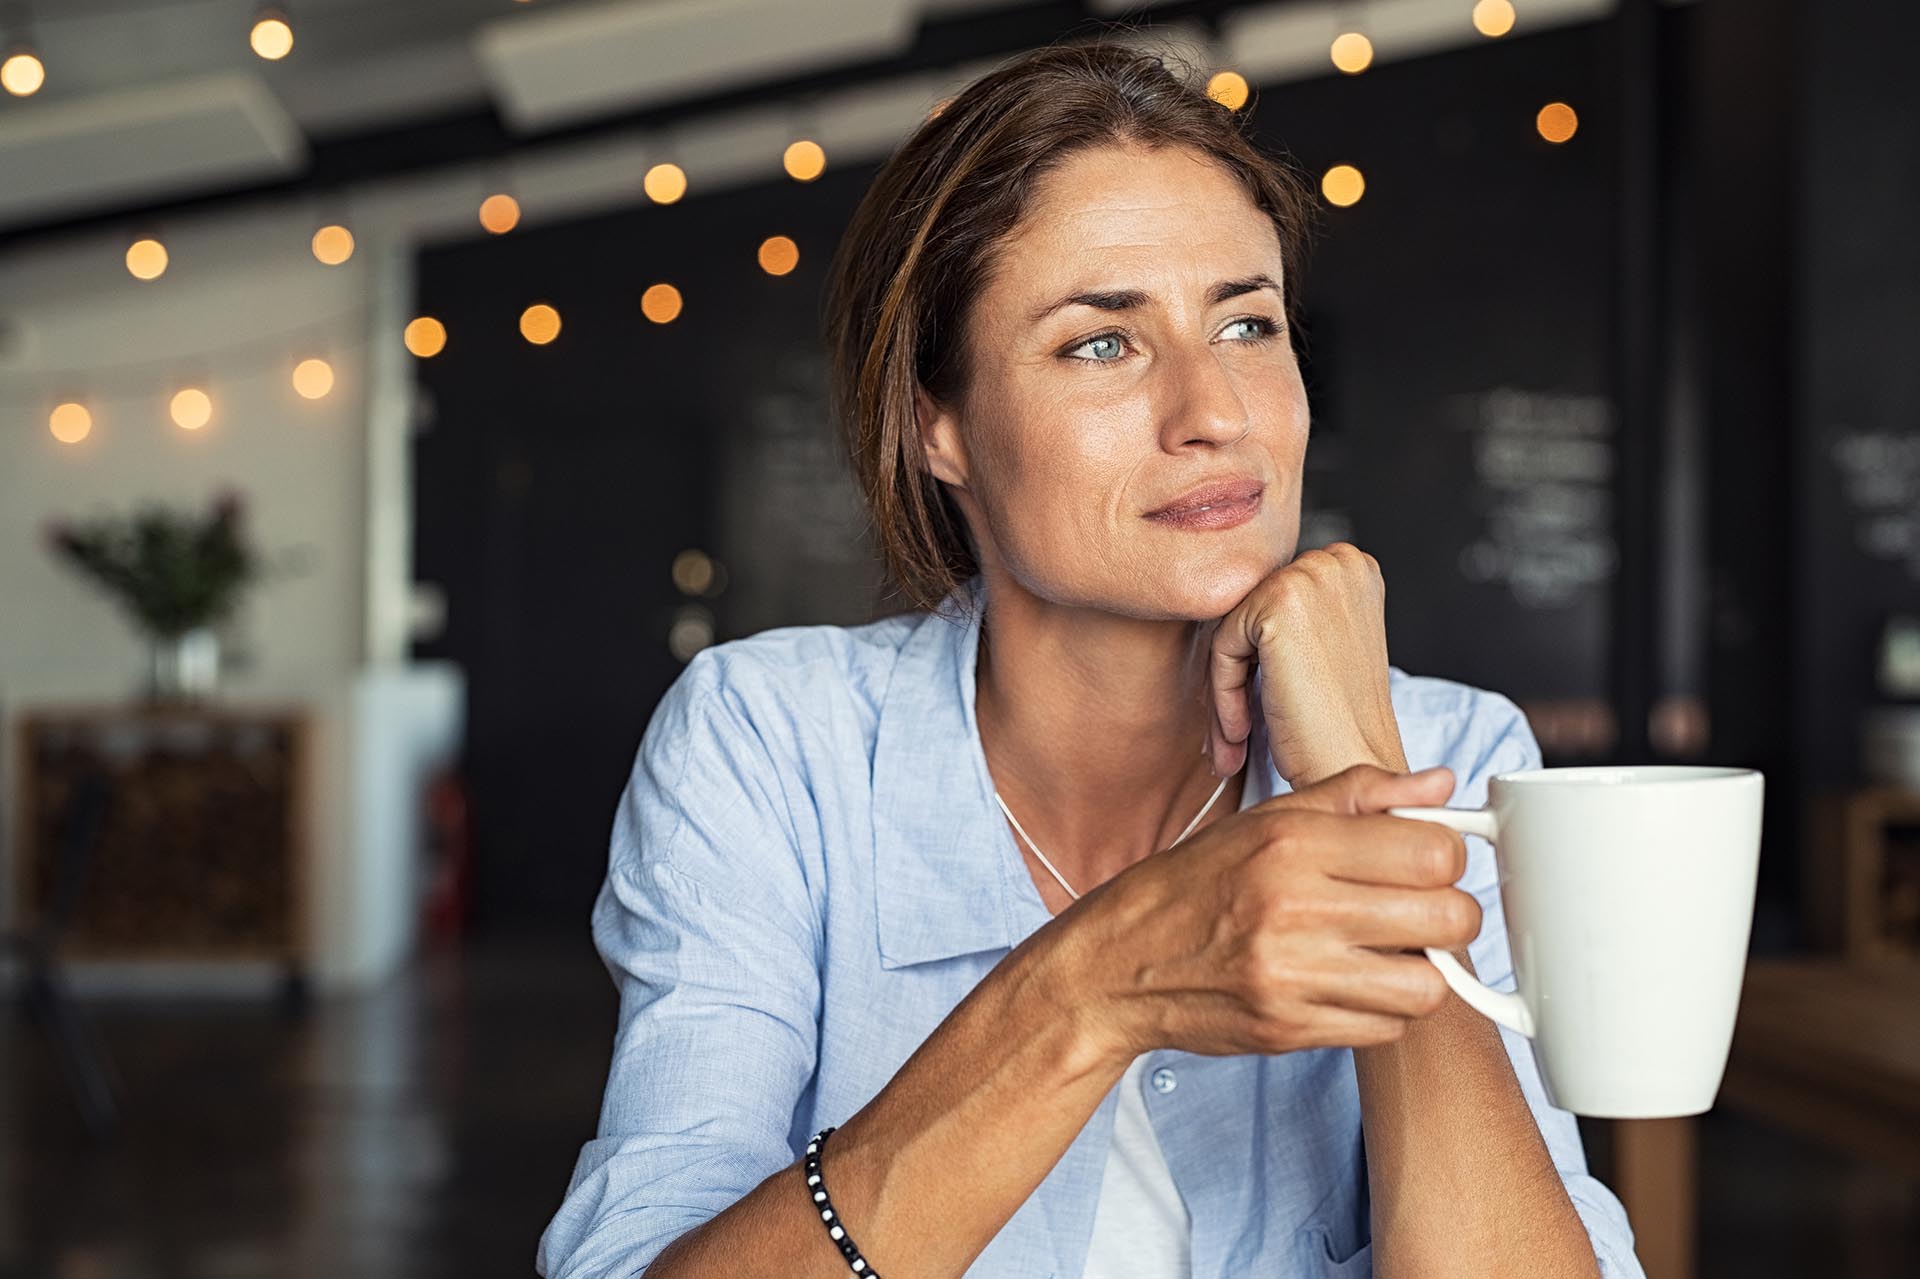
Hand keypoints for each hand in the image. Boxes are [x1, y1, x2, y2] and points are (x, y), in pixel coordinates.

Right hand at [1054, 763, 1479, 1063]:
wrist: (1119, 962)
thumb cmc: (1196, 884)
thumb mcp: (1267, 819)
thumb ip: (1358, 795)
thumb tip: (1441, 785)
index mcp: (1293, 842)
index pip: (1432, 851)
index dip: (1445, 856)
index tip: (1426, 861)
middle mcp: (1294, 907)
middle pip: (1447, 917)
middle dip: (1448, 913)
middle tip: (1419, 910)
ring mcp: (1292, 975)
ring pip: (1427, 985)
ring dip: (1419, 970)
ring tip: (1386, 952)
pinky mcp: (1290, 1029)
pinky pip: (1386, 1029)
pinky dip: (1382, 1010)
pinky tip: (1350, 983)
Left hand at [1204, 542, 1405, 786]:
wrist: (1356, 766)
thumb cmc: (1340, 724)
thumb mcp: (1324, 648)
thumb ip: (1293, 614)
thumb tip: (1234, 604)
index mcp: (1353, 567)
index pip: (1273, 600)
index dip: (1260, 659)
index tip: (1258, 705)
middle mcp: (1338, 561)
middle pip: (1251, 612)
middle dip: (1240, 673)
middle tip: (1237, 733)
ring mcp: (1311, 576)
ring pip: (1233, 629)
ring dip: (1227, 689)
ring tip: (1236, 739)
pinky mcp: (1280, 601)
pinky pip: (1223, 645)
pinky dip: (1224, 694)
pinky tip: (1241, 732)